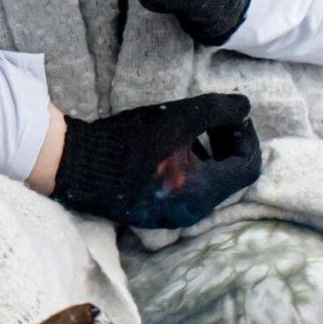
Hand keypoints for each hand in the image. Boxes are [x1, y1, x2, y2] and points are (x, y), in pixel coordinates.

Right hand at [53, 92, 263, 229]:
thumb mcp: (178, 117)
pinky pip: (185, 192)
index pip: (248, 166)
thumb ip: (218, 109)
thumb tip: (245, 106)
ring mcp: (171, 217)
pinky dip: (188, 170)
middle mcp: (193, 213)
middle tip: (213, 120)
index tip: (232, 116)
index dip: (246, 137)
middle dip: (227, 145)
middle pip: (229, 177)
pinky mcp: (152, 214)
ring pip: (207, 185)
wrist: (74, 164)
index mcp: (203, 193)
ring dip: (207, 157)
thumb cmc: (129, 141)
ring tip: (188, 132)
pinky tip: (168, 150)